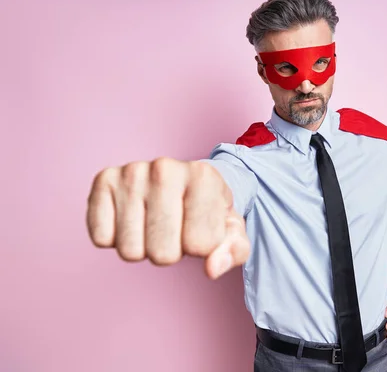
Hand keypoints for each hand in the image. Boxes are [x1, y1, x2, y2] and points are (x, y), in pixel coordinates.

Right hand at [86, 158, 249, 278]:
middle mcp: (165, 168)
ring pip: (130, 251)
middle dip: (172, 252)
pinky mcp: (103, 181)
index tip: (202, 227)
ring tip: (154, 223)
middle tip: (176, 229)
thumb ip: (234, 251)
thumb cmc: (208, 210)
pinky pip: (101, 239)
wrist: (181, 181)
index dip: (203, 248)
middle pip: (163, 253)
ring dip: (143, 247)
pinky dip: (115, 239)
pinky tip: (131, 219)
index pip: (200, 245)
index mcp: (203, 176)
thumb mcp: (231, 230)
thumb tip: (212, 268)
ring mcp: (131, 172)